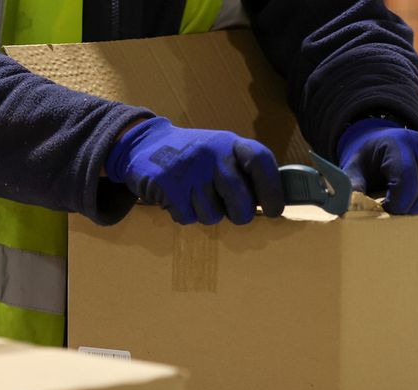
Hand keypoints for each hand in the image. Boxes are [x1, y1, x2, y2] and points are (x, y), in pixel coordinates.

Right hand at [105, 117, 284, 224]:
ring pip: (212, 215)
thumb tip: (270, 202)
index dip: (272, 189)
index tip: (274, 210)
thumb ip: (243, 171)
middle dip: (240, 215)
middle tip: (233, 212)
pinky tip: (177, 197)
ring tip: (195, 196)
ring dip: (206, 214)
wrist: (143, 143)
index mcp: (230, 143)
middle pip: (241, 201)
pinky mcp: (167, 185)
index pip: (260, 161)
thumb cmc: (192, 156)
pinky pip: (188, 217)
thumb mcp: (220, 151)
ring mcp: (189, 169)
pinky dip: (184, 214)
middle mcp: (212, 153)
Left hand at [337, 119, 417, 214]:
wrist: (385, 141)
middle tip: (396, 210)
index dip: (398, 203)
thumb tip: (349, 208)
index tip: (386, 208)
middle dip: (409, 209)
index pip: (407, 182)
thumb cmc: (368, 159)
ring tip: (408, 207)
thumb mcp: (353, 169)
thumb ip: (352, 186)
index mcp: (398, 145)